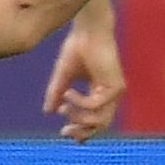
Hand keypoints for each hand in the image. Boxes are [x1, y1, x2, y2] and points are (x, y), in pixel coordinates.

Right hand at [44, 14, 125, 142]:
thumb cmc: (77, 48)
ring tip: (63, 107)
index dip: (82, 130)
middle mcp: (111, 94)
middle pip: (100, 125)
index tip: (64, 133)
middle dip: (81, 131)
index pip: (95, 119)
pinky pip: (95, 105)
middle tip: (64, 132)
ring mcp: (116, 91)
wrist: (87, 31)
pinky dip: (80, 103)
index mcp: (100, 92)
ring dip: (78, 117)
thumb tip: (48, 112)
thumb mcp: (63, 76)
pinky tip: (68, 93)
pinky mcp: (116, 87)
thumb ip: (57, 94)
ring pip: (99, 119)